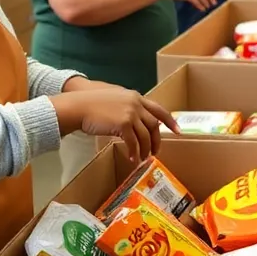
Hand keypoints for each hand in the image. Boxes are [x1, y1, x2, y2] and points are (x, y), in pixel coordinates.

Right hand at [51, 88, 179, 164]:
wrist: (78, 106)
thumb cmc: (92, 105)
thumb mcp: (115, 100)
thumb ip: (129, 107)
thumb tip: (137, 122)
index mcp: (136, 97)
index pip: (159, 109)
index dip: (170, 121)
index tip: (178, 131)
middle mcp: (136, 103)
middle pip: (154, 125)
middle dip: (157, 141)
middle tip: (155, 152)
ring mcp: (130, 113)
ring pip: (145, 136)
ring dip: (145, 149)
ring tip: (142, 159)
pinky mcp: (123, 124)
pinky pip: (133, 142)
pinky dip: (134, 152)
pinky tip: (132, 159)